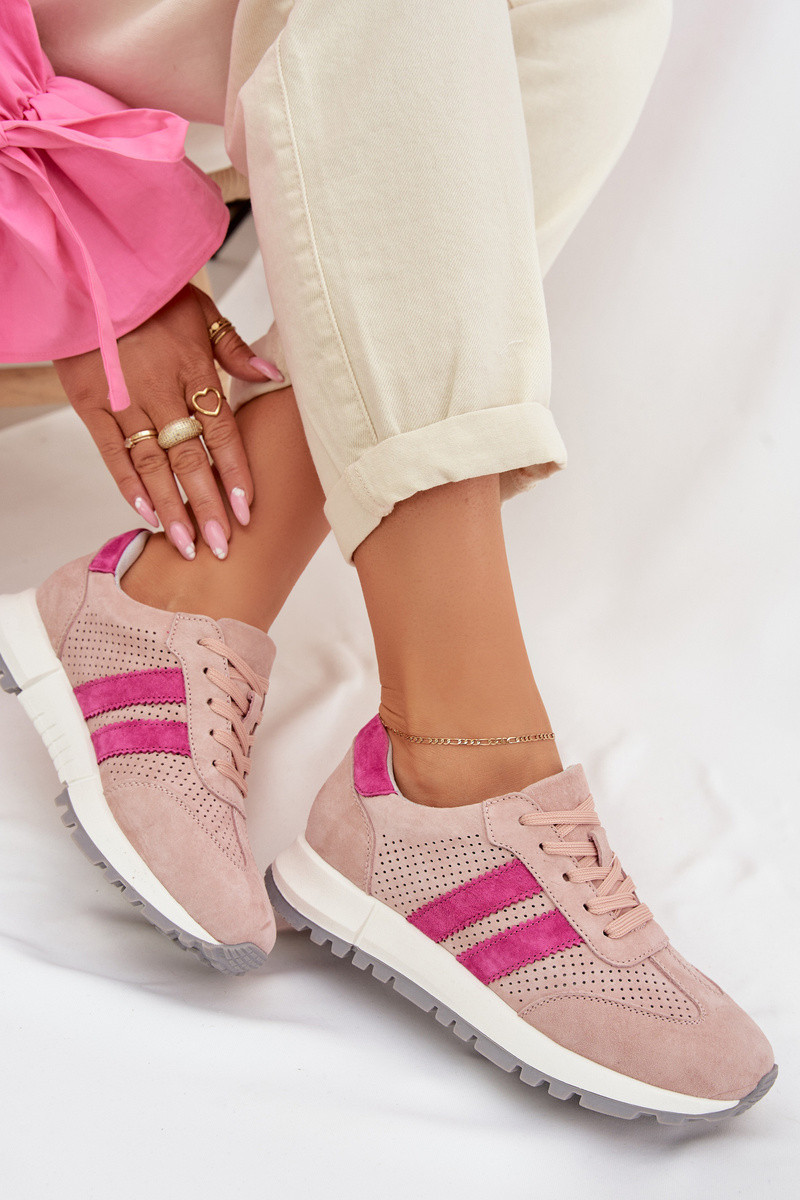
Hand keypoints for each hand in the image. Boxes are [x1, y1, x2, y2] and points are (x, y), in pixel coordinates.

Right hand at [54, 284, 282, 559]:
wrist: (91, 273)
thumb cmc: (152, 294)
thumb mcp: (202, 310)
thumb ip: (235, 348)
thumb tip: (273, 375)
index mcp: (193, 369)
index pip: (221, 432)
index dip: (235, 474)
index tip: (248, 511)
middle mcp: (160, 390)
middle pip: (190, 459)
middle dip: (208, 506)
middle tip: (221, 547)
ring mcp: (123, 400)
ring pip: (153, 465)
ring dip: (172, 508)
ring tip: (188, 545)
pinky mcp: (90, 403)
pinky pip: (111, 453)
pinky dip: (129, 485)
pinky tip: (147, 515)